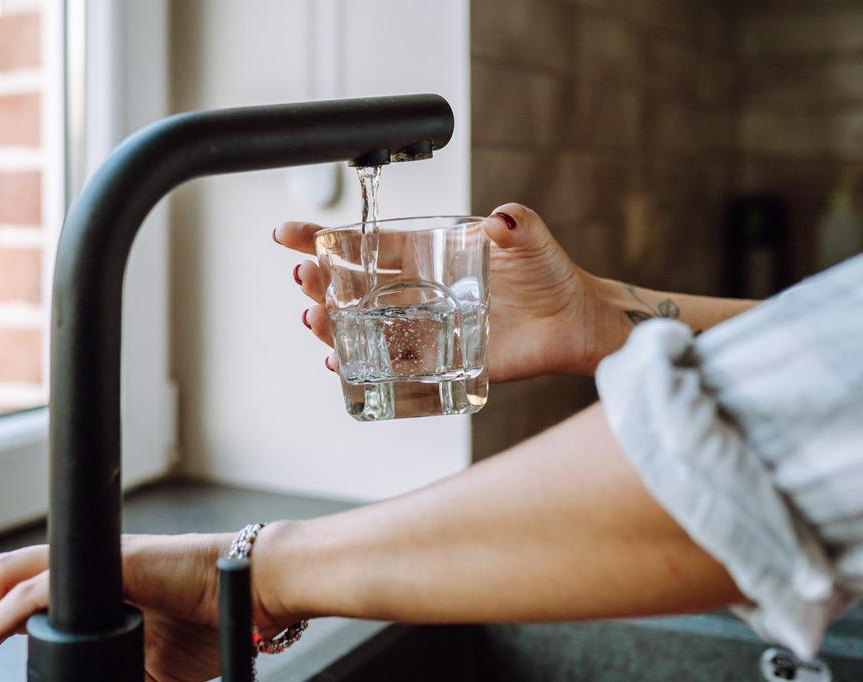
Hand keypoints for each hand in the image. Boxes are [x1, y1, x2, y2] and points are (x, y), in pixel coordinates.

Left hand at [0, 534, 276, 681]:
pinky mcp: (102, 567)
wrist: (254, 596)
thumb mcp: (145, 668)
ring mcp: (90, 565)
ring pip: (2, 582)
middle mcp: (80, 571)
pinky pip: (29, 596)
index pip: (11, 602)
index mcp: (85, 590)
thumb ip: (104, 676)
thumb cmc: (211, 624)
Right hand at [277, 203, 623, 381]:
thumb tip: (502, 219)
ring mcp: (424, 326)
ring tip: (313, 319)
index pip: (367, 244)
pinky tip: (339, 361)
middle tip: (301, 277)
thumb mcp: (532, 239)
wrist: (573, 321)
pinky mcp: (439, 359)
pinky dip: (361, 365)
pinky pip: (391, 365)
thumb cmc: (549, 274)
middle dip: (320, 281)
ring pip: (363, 326)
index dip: (325, 238)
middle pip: (353, 286)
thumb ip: (517, 224)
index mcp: (427, 254)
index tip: (289, 234)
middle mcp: (417, 291)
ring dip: (331, 324)